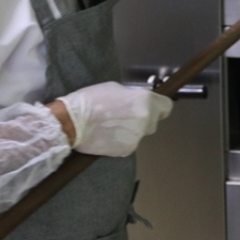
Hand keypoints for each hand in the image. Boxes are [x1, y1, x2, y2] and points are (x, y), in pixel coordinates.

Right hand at [57, 82, 173, 156]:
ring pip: (141, 134)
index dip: (160, 107)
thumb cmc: (91, 100)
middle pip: (153, 121)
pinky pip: (130, 144)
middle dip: (143, 119)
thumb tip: (138, 102)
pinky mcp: (127, 150)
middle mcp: (146, 119)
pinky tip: (108, 135)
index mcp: (146, 101)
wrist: (72, 122)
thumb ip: (133, 96)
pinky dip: (122, 141)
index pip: (167, 107)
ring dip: (132, 131)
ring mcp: (137, 137)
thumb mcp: (116, 88)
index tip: (153, 108)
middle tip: (125, 116)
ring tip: (113, 126)